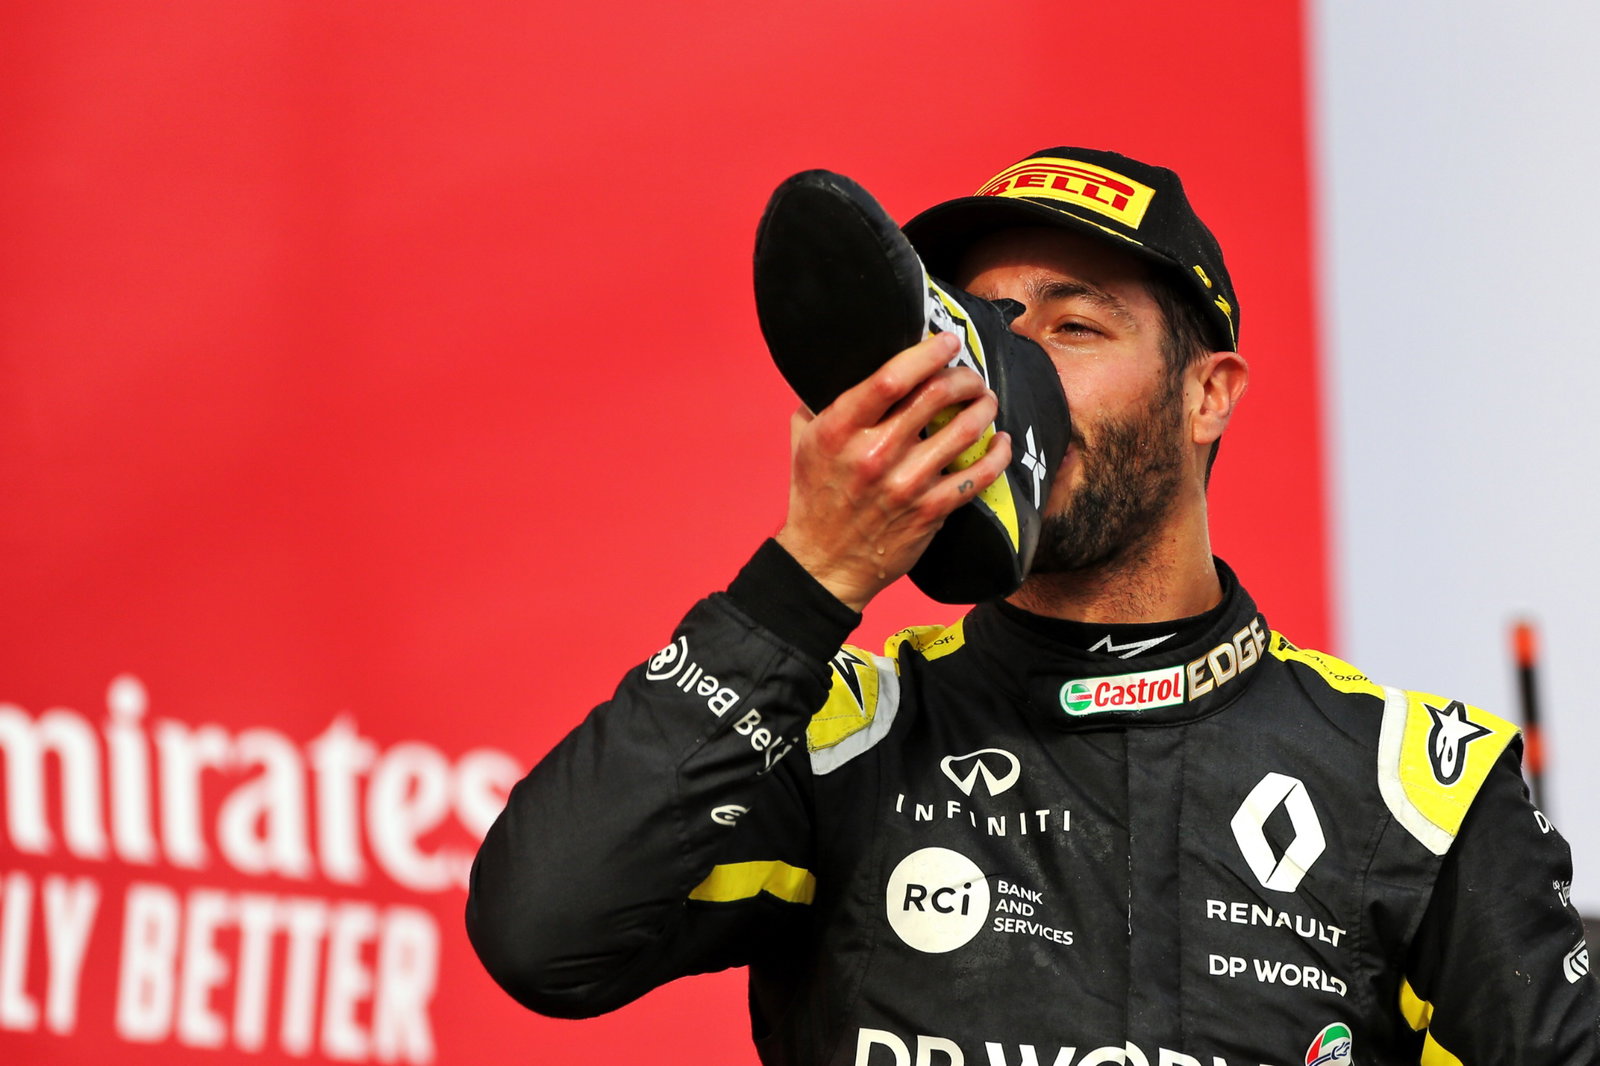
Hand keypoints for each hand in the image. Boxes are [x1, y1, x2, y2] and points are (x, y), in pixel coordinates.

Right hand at [775, 332, 1012, 610]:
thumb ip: (823, 402)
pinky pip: (978, 475)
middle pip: (935, 396)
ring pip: (964, 430)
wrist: (824, 563)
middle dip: (963, 377)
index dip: (928, 353)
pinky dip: (997, 453)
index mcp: (839, 430)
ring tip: (985, 401)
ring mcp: (905, 484)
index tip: (947, 343)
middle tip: (970, 376)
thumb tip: (846, 363)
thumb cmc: (814, 496)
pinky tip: (1000, 441)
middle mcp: (874, 454)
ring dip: (983, 408)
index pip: (891, 378)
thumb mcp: (804, 442)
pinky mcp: (930, 511)